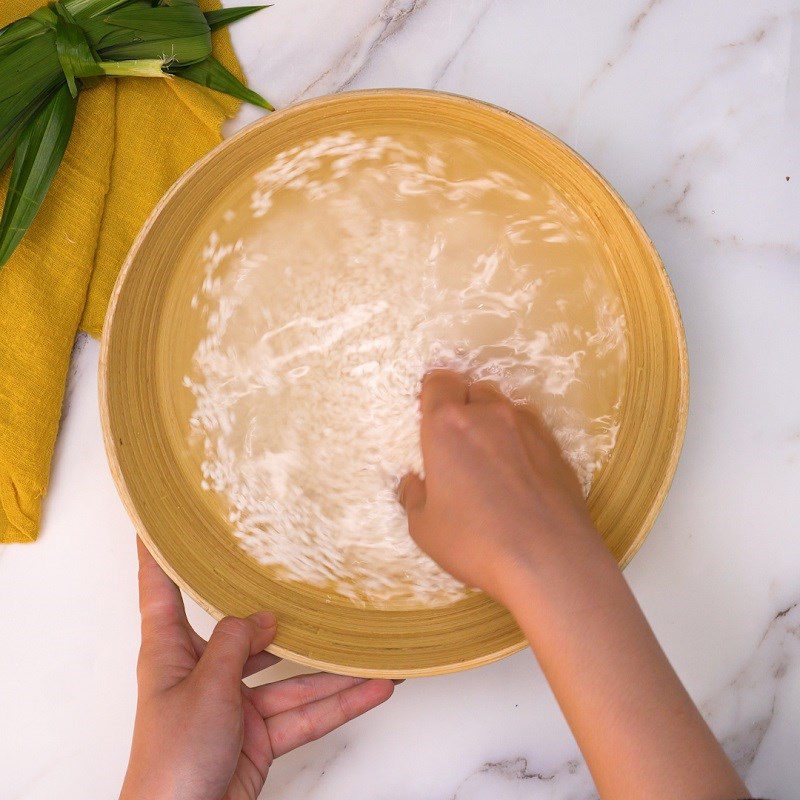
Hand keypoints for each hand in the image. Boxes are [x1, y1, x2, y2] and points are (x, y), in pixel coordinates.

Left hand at [121, 539, 394, 799]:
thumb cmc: (171, 761)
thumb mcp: (205, 687)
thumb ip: (237, 643)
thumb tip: (266, 616)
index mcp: (170, 652)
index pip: (159, 590)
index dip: (156, 554)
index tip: (157, 520)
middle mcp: (204, 672)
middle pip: (247, 632)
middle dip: (281, 612)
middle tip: (307, 579)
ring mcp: (235, 706)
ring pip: (289, 677)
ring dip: (331, 668)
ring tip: (369, 646)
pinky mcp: (259, 737)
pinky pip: (305, 714)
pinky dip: (340, 704)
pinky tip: (374, 687)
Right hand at [400, 369, 604, 601]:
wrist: (549, 559)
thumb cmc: (475, 541)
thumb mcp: (424, 527)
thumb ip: (414, 496)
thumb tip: (415, 483)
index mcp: (448, 425)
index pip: (438, 381)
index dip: (433, 394)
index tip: (430, 417)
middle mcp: (489, 414)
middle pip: (473, 390)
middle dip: (463, 409)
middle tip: (458, 447)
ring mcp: (528, 427)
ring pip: (504, 408)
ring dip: (493, 424)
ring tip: (490, 462)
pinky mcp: (555, 446)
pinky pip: (530, 430)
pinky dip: (519, 442)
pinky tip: (518, 476)